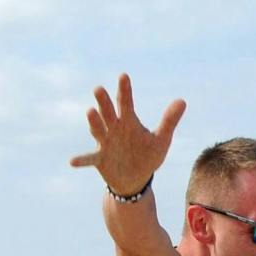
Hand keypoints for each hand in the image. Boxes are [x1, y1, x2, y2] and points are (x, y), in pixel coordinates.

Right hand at [68, 72, 185, 194]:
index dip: (125, 90)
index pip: (126, 103)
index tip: (123, 76)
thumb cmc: (147, 156)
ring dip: (94, 122)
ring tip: (90, 111)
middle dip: (103, 102)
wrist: (136, 180)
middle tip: (99, 89)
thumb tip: (182, 101)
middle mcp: (114, 129)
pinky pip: (90, 159)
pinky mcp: (100, 159)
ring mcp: (105, 143)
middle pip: (108, 112)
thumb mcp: (161, 140)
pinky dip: (82, 160)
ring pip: (98, 130)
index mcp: (128, 122)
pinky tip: (73, 161)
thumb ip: (169, 121)